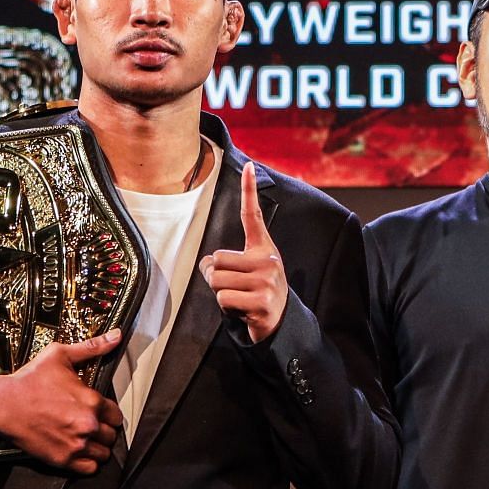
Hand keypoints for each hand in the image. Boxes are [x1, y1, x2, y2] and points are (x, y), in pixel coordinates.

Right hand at [0, 330, 123, 473]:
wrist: (3, 404)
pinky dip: (88, 463)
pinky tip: (79, 452)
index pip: (117, 416)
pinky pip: (90, 469)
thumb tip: (115, 336)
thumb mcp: (60, 356)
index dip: (109, 414)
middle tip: (91, 426)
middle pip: (111, 436)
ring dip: (97, 447)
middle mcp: (88, 425)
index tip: (100, 413)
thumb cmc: (29, 381)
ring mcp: (76, 444)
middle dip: (104, 431)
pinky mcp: (63, 459)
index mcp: (92, 401)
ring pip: (103, 453)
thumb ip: (92, 347)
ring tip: (86, 439)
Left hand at [203, 161, 287, 343]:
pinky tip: (243, 309)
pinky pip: (224, 298)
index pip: (252, 215)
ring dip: (220, 293)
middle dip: (216, 277)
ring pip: (217, 280)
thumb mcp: (249, 271)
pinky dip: (226, 307)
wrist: (280, 323)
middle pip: (216, 259)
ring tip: (240, 298)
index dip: (248, 189)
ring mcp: (267, 281)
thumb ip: (227, 261)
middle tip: (235, 287)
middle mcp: (269, 260)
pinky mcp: (262, 301)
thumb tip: (208, 264)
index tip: (247, 165)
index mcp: (264, 248)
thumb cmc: (257, 293)